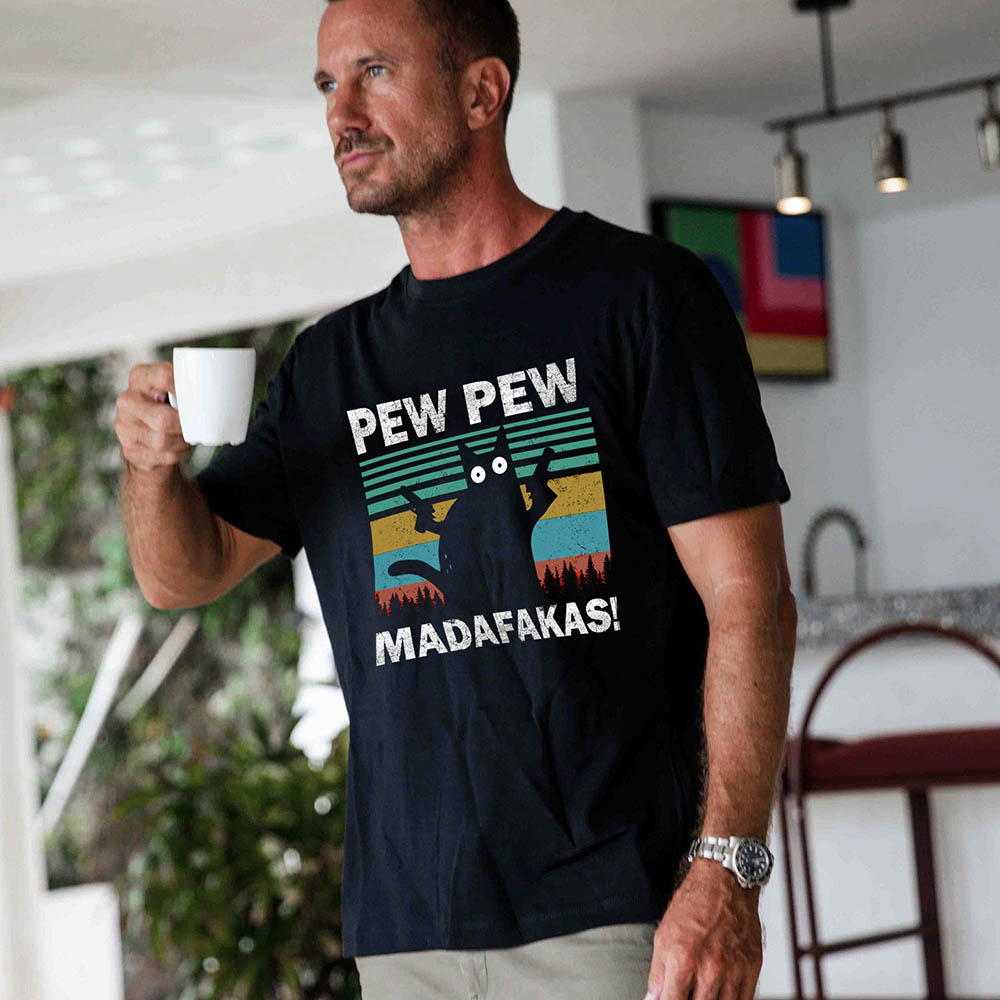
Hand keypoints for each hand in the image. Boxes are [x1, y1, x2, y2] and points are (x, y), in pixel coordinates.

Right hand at [115, 362, 190, 474]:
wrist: (147, 441)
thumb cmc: (167, 409)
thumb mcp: (171, 391)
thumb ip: (184, 387)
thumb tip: (216, 392)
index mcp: (140, 378)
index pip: (165, 377)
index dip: (186, 388)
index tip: (200, 396)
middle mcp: (128, 401)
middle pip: (164, 419)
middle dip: (184, 426)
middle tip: (195, 425)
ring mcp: (124, 427)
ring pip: (164, 440)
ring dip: (182, 441)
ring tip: (185, 435)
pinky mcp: (130, 450)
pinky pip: (164, 456)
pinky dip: (177, 453)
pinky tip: (176, 447)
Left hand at [644, 859, 762, 999]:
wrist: (725, 881)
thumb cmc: (694, 903)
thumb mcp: (664, 934)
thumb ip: (658, 973)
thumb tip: (653, 999)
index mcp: (683, 959)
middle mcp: (710, 968)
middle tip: (687, 991)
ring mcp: (734, 970)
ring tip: (702, 990)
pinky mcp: (752, 968)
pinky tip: (721, 993)